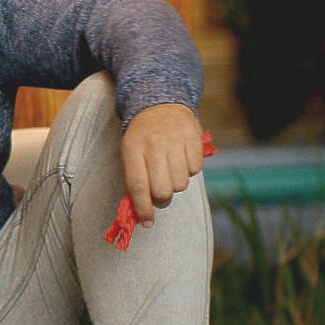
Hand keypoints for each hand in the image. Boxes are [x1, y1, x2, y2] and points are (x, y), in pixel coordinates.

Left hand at [119, 103, 203, 225]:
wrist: (160, 102)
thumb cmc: (142, 135)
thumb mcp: (129, 151)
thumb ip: (134, 178)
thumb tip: (141, 212)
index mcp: (132, 149)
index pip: (137, 186)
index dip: (142, 209)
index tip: (146, 222)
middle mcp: (154, 145)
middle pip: (162, 190)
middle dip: (161, 199)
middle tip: (160, 194)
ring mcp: (175, 140)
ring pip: (181, 183)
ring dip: (176, 184)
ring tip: (170, 170)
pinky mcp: (193, 137)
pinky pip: (195, 169)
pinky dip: (189, 170)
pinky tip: (181, 158)